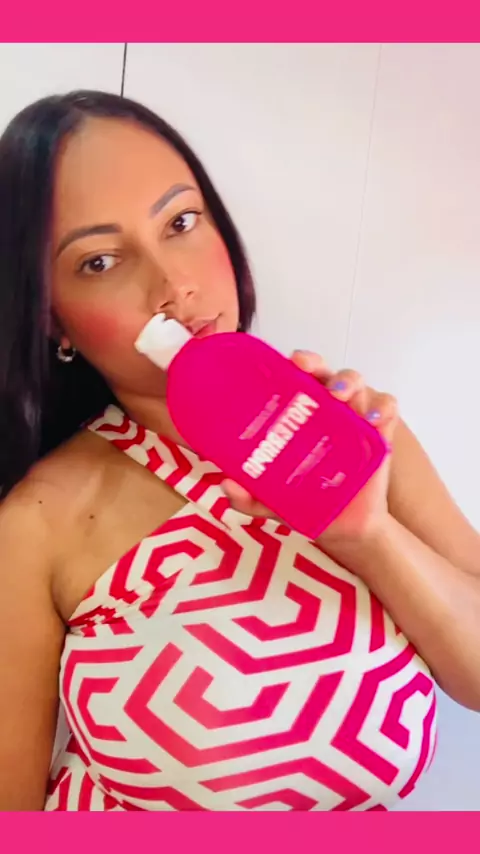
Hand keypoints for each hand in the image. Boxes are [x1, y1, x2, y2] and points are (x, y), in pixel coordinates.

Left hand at [222, 351, 398, 561]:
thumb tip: (227, 486)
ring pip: (356, 383)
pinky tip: (374, 421)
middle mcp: (326, 407)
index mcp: (298, 413)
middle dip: (315, 363)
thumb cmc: (305, 499)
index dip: (288, 364)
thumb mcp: (272, 501)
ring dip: (349, 383)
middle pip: (323, 371)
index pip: (293, 378)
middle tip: (305, 368)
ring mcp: (355, 416)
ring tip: (340, 397)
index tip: (283, 363)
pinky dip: (383, 408)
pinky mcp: (380, 432)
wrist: (342, 525)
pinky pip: (387, 408)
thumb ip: (249, 496)